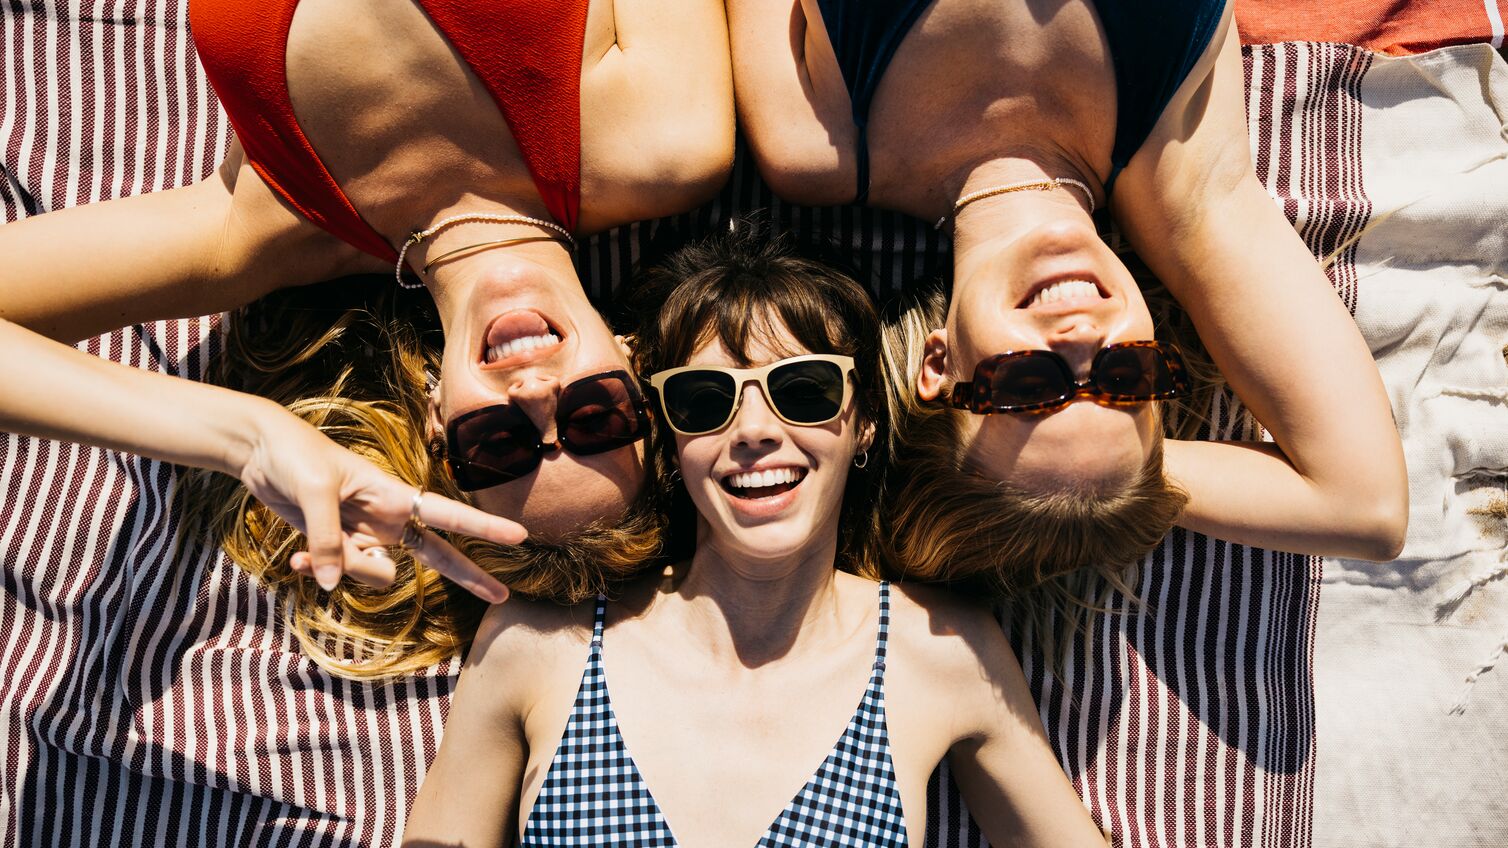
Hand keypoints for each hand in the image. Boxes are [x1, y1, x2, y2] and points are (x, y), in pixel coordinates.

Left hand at [236, 404, 522, 601]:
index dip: (483, 528)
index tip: (519, 537)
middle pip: (437, 553)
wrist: (259, 450)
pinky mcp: (336, 544)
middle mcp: (387, 518)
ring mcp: (363, 534)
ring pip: (375, 573)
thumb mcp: (314, 494)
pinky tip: (297, 559)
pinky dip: (318, 570)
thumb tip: (333, 585)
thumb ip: (327, 540)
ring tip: (310, 549)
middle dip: (468, 575)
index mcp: (393, 495)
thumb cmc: (296, 457)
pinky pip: (340, 573)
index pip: (447, 514)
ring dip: (346, 568)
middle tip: (502, 597)